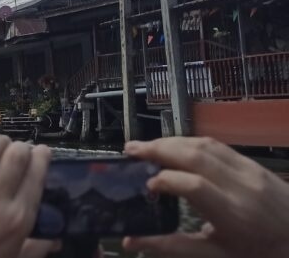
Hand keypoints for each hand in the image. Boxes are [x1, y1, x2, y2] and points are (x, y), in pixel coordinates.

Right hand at [123, 137, 288, 257]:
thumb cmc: (257, 252)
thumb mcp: (216, 255)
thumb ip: (172, 246)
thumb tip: (131, 241)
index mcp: (233, 214)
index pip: (193, 185)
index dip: (164, 180)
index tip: (146, 186)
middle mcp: (241, 186)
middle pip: (195, 156)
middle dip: (159, 148)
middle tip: (130, 149)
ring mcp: (250, 170)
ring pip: (205, 144)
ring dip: (172, 141)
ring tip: (147, 146)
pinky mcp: (253, 163)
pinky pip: (218, 145)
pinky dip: (190, 142)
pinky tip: (175, 147)